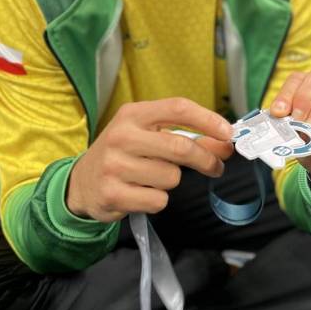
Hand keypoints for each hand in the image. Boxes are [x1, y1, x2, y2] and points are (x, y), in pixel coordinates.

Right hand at [67, 98, 233, 221]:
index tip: (228, 133)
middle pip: (180, 146)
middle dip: (205, 159)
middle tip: (216, 167)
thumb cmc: (123, 154)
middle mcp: (121, 136)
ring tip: (153, 178)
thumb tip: (224, 145)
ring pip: (171, 177)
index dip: (208, 120)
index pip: (178, 108)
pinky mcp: (112, 193)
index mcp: (132, 115)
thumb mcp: (150, 136)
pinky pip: (158, 200)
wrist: (82, 183)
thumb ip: (188, 137)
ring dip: (172, 181)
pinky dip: (158, 200)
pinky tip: (141, 193)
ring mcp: (114, 166)